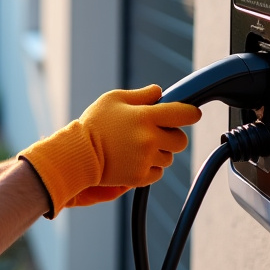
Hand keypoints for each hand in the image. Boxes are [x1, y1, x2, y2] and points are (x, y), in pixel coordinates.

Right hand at [20, 85, 200, 216]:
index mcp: (146, 116)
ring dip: (159, 153)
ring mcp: (146, 159)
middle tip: (155, 134)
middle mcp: (150, 138)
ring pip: (168, 158)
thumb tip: (159, 92)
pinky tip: (134, 160)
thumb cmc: (94, 123)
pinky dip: (150, 168)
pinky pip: (157, 173)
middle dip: (172, 136)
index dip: (191, 113)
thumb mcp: (113, 99)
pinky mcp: (140, 177)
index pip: (184, 114)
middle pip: (180, 140)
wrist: (78, 154)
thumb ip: (140, 95)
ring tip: (138, 148)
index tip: (191, 114)